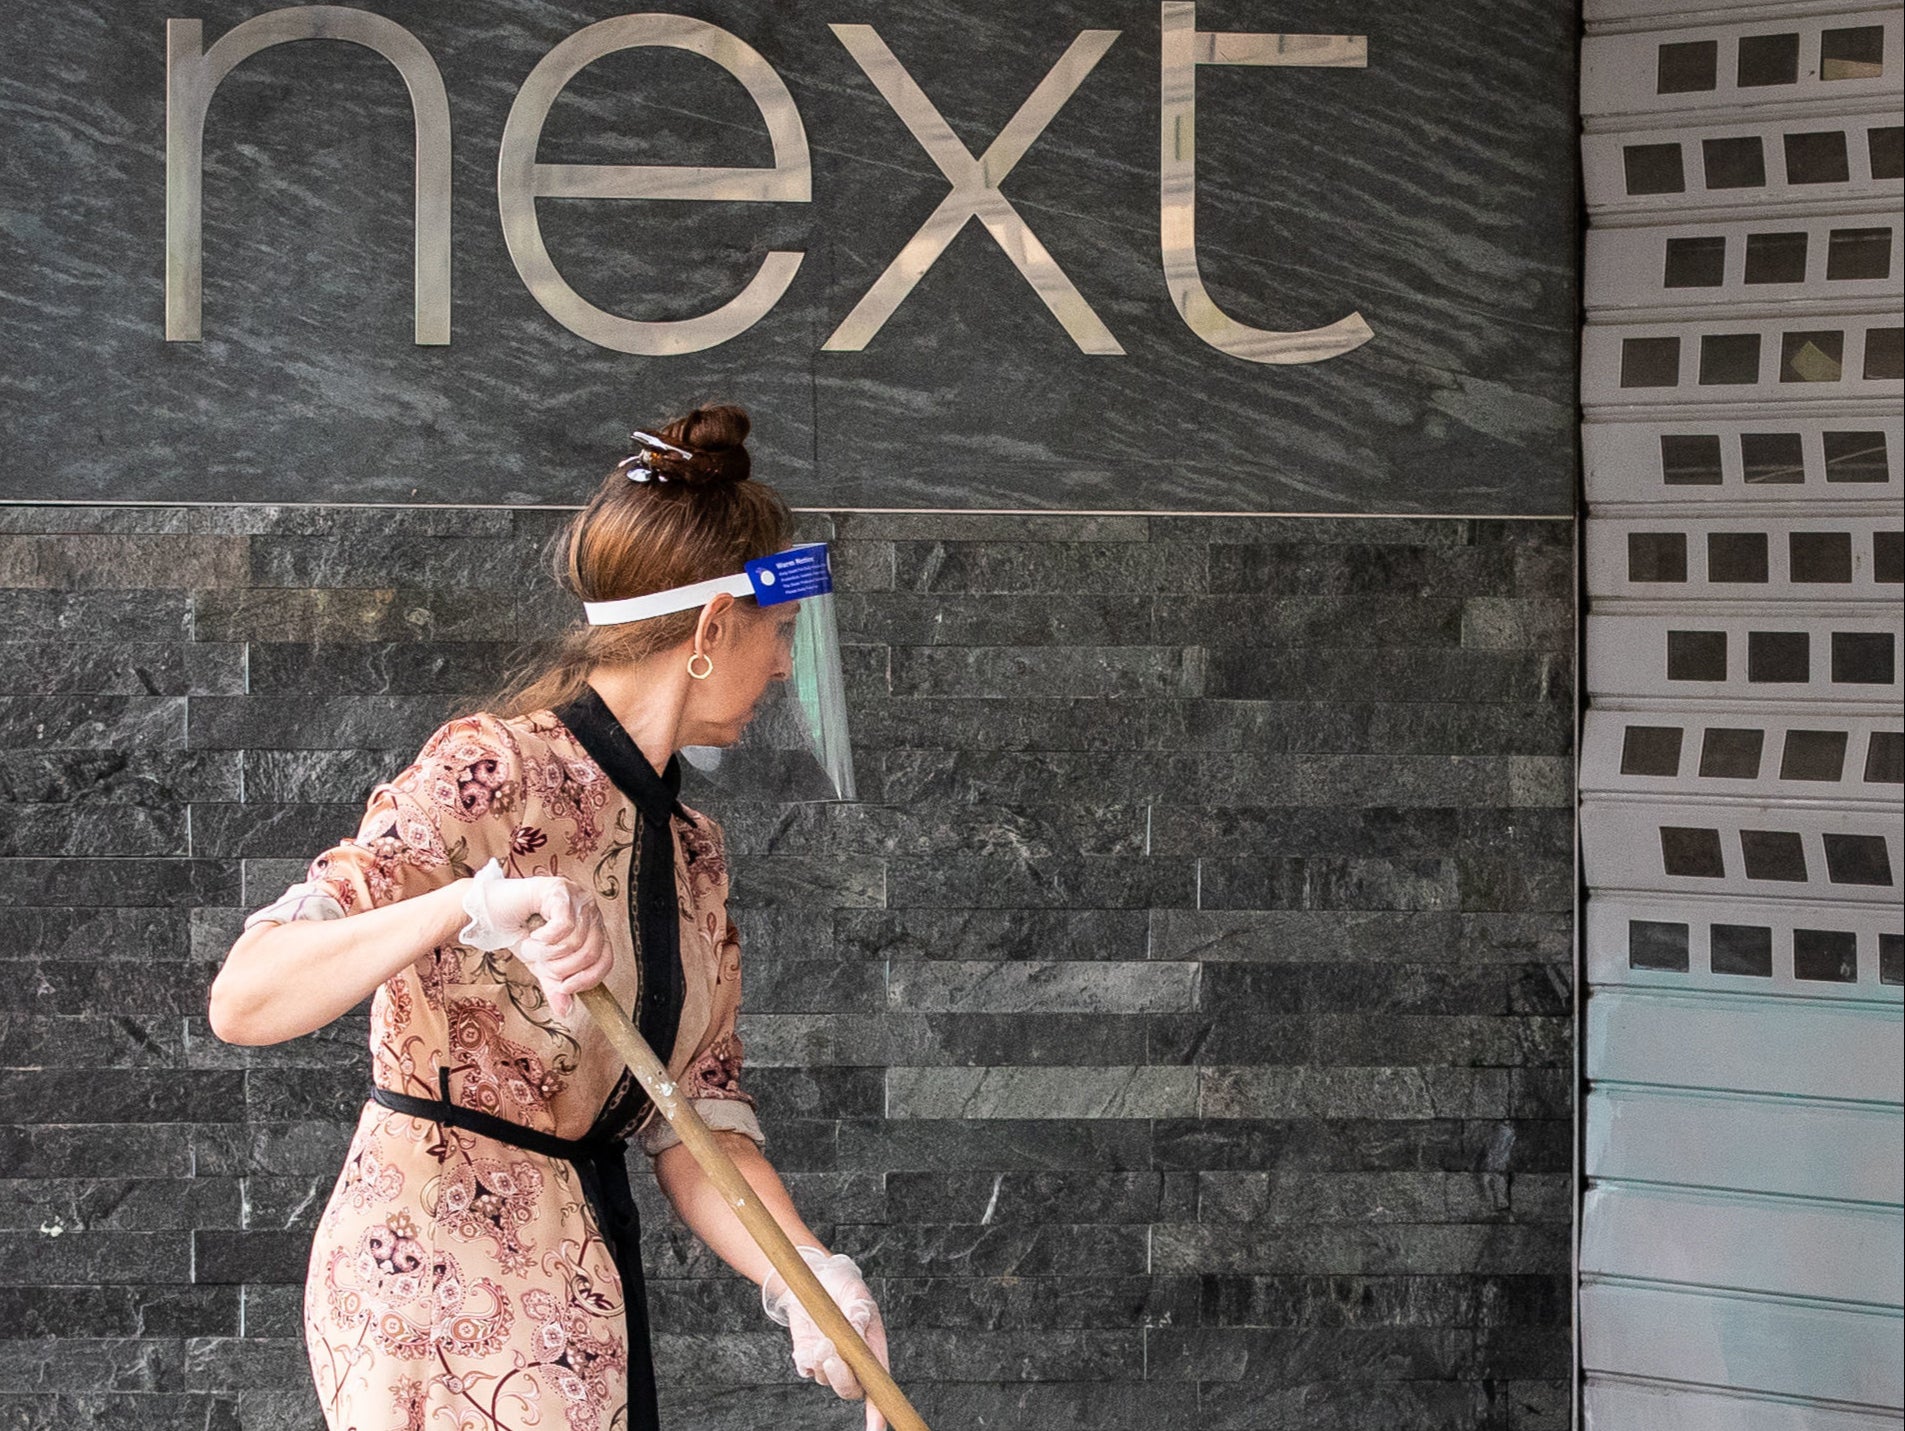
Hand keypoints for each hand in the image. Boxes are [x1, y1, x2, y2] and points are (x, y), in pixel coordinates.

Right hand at [458, 859, 612, 1016]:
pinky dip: (544, 939)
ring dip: (546, 954)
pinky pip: (563, 925)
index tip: (565, 988)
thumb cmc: (520, 932)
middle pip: (590, 953)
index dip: (588, 979)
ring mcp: (577, 897)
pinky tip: (533, 934)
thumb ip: (556, 984)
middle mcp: (590, 910)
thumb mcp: (541, 964)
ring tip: (531, 947)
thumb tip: (566, 1011)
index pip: (605, 959)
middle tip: (540, 964)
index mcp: (592, 927)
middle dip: (561, 968)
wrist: (490, 912)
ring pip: (574, 942)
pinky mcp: (560, 889)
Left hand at [763, 1245, 890, 1430]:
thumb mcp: (855, 1292)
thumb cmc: (842, 1284)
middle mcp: (853, 1361)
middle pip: (851, 1389)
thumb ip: (858, 1312)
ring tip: (821, 1339)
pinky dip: (807, 1360)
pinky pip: (807, 1369)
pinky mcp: (808, 1356)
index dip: (879, 1409)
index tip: (877, 1428)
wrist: (813, 1277)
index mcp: (873, 1348)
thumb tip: (858, 1326)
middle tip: (832, 1356)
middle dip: (842, 1378)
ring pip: (827, 1379)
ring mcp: (830, 1361)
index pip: (879, 1384)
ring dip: (824, 1364)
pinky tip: (809, 1342)